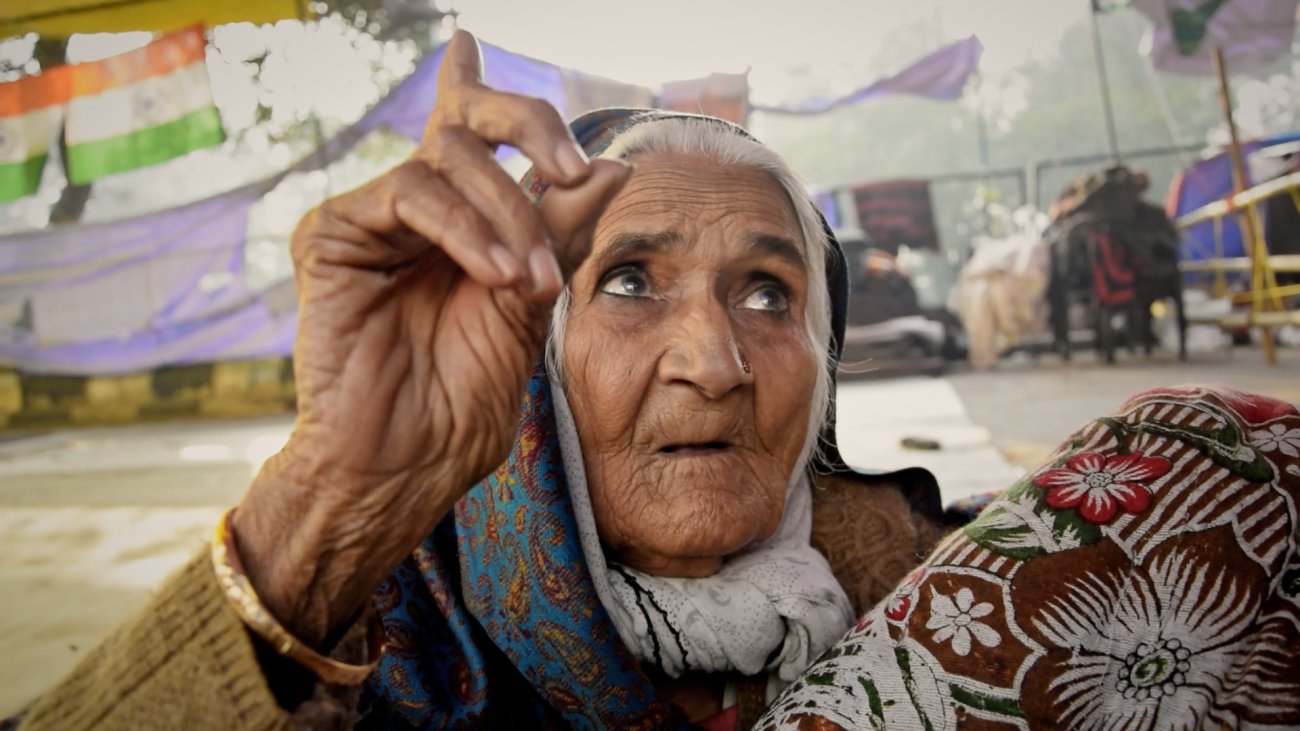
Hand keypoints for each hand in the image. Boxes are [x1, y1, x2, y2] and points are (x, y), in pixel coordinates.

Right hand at [232, 30, 630, 644]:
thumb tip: (610, 169)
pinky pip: (411, 196)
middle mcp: (412, 211)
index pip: (467, 137)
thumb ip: (559, 231)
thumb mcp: (530, 302)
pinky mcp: (331, 234)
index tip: (469, 40)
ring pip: (448, 158)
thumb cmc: (465, 396)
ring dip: (508, 215)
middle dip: (531, 128)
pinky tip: (497, 274)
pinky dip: (468, 231)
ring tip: (530, 280)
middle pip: (467, 125)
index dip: (471, 88)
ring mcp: (370, 220)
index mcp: (458, 223)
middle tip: (570, 169)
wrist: (409, 463)